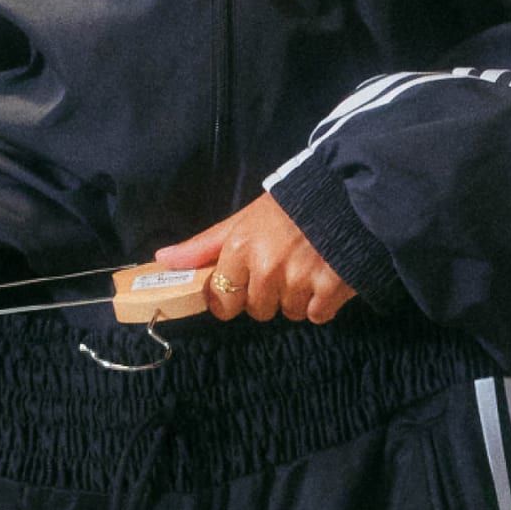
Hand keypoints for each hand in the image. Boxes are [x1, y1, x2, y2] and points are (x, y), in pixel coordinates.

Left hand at [154, 193, 356, 324]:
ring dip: (297, 298)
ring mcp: (299, 280)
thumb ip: (204, 246)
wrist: (347, 194)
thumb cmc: (291, 206)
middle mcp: (266, 267)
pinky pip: (316, 315)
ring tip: (308, 266)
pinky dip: (322, 303)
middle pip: (257, 310)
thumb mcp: (243, 219)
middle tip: (285, 266)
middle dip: (268, 295)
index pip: (221, 299)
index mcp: (240, 248)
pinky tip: (327, 276)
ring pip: (289, 313)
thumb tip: (163, 260)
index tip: (246, 283)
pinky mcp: (329, 290)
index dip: (233, 294)